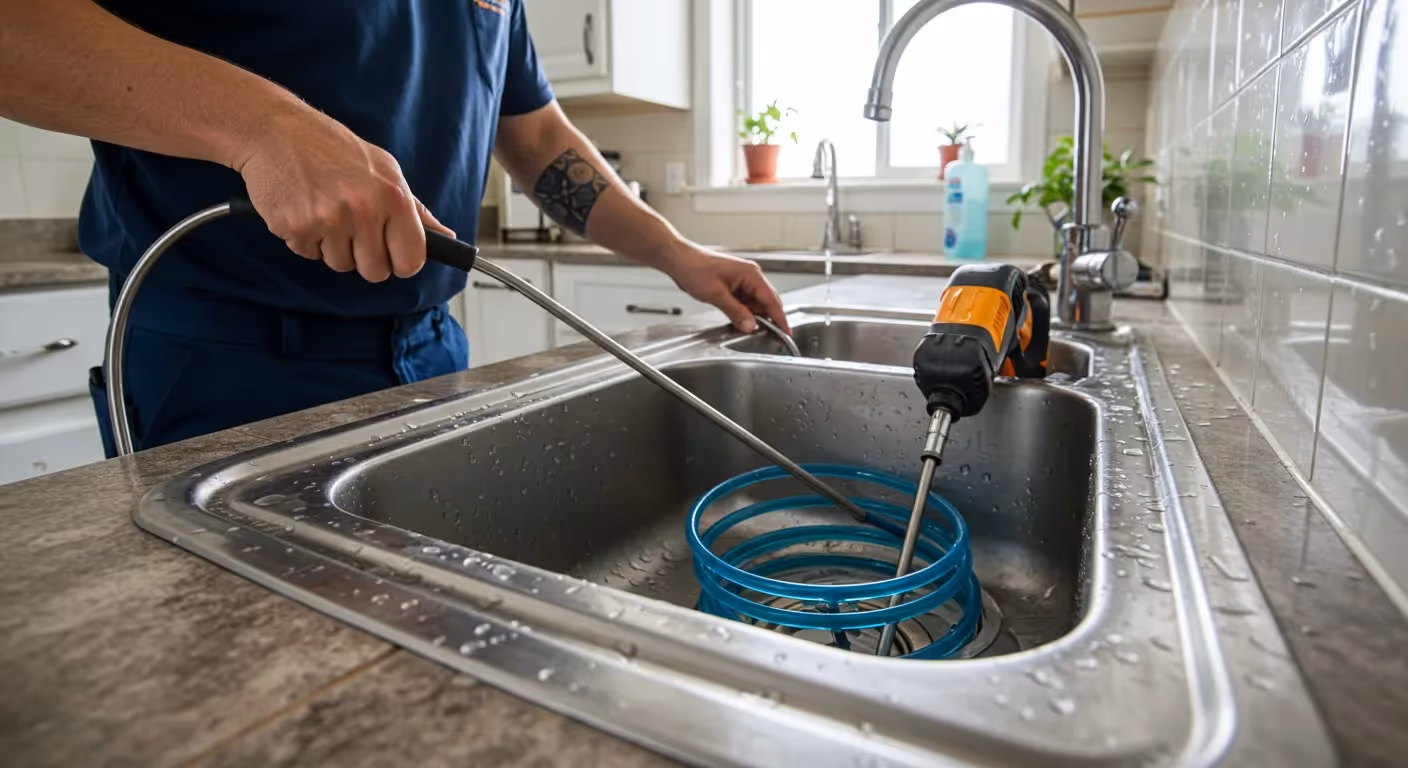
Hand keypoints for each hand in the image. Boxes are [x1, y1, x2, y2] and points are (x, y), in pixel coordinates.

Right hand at [235, 108, 454, 282]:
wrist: (274, 130)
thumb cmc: (331, 147)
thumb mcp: (384, 168)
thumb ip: (415, 208)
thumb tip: (445, 235)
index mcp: (392, 196)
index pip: (411, 260)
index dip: (402, 262)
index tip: (393, 254)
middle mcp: (363, 210)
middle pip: (375, 272)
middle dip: (365, 257)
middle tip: (352, 227)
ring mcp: (328, 221)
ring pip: (341, 265)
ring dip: (333, 246)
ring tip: (325, 210)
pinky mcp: (295, 228)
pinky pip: (309, 255)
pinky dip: (306, 239)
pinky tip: (304, 209)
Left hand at [662, 244, 790, 334]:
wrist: (679, 260)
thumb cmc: (694, 268)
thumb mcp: (716, 295)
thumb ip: (736, 312)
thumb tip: (751, 326)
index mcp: (751, 274)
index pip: (772, 300)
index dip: (780, 319)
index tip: (786, 333)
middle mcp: (750, 276)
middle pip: (766, 302)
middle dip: (770, 320)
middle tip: (773, 338)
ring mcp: (742, 280)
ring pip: (756, 304)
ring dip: (754, 317)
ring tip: (751, 331)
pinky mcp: (734, 285)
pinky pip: (745, 302)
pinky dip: (745, 313)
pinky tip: (741, 322)